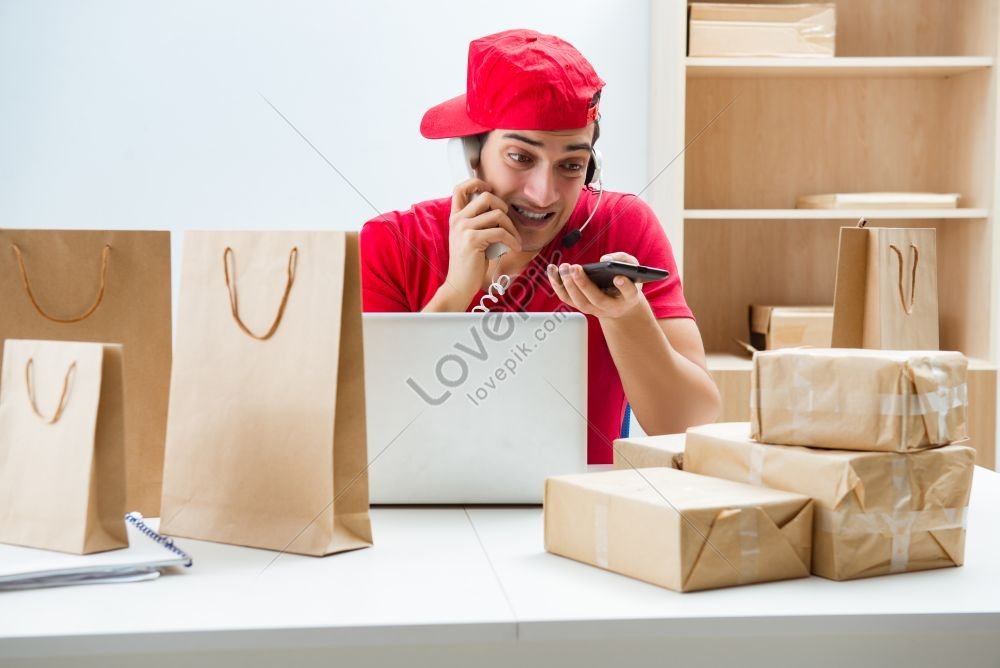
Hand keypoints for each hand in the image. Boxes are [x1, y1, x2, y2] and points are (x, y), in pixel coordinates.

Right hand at [438, 178, 522, 306]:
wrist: (460, 285)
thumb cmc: (470, 263)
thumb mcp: (471, 238)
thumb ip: (479, 222)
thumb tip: (501, 210)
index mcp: (455, 217)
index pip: (460, 188)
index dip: (477, 183)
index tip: (490, 190)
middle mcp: (457, 220)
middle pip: (486, 197)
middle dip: (504, 208)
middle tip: (508, 224)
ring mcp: (463, 229)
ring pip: (498, 215)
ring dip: (512, 228)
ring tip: (514, 240)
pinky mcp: (473, 240)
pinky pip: (501, 232)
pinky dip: (512, 240)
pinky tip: (514, 248)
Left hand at [546, 252, 646, 320]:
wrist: (619, 303)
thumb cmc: (627, 279)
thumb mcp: (632, 267)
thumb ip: (624, 260)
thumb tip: (604, 260)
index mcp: (629, 297)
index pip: (629, 293)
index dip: (624, 286)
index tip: (618, 277)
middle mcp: (611, 307)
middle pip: (597, 299)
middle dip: (584, 284)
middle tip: (575, 268)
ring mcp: (595, 309)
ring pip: (580, 302)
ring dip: (569, 285)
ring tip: (563, 267)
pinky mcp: (581, 305)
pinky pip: (567, 298)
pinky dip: (557, 285)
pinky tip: (553, 270)